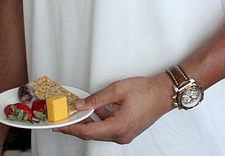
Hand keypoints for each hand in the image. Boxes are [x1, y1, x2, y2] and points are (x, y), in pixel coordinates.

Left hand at [58, 74, 172, 144]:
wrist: (164, 93)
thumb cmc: (146, 91)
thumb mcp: (117, 90)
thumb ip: (96, 99)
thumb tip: (80, 105)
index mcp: (118, 127)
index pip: (88, 132)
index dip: (72, 128)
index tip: (60, 126)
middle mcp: (121, 135)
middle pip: (92, 133)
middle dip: (77, 125)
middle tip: (62, 119)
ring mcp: (125, 135)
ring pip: (100, 131)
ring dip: (88, 121)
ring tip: (76, 111)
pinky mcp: (126, 131)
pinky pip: (108, 128)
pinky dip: (99, 119)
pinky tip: (93, 109)